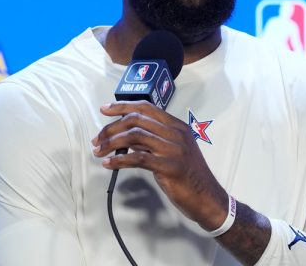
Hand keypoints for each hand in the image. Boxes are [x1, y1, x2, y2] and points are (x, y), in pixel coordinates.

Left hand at [92, 101, 227, 230]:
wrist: (208, 197)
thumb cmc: (190, 176)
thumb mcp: (175, 151)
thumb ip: (154, 141)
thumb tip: (127, 137)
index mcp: (178, 126)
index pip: (147, 108)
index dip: (123, 106)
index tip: (105, 110)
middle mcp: (176, 134)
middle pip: (137, 120)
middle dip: (111, 127)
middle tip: (97, 139)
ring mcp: (174, 149)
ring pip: (135, 136)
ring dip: (111, 143)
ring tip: (99, 151)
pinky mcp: (169, 166)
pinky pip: (138, 158)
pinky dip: (119, 160)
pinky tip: (109, 164)